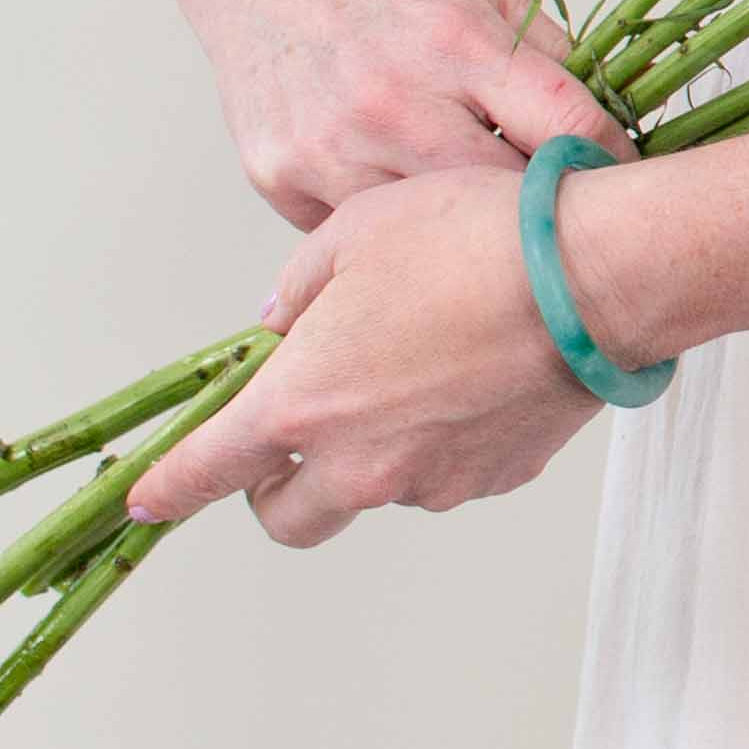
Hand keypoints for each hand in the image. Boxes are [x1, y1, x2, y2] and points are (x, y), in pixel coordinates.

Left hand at [125, 166, 623, 545]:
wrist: (601, 273)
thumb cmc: (478, 238)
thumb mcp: (359, 231)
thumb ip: (301, 286)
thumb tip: (289, 321)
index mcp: (303, 401)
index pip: (206, 470)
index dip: (167, 488)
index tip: (146, 500)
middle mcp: (362, 461)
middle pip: (287, 517)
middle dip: (275, 487)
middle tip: (294, 438)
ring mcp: (436, 478)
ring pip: (376, 491)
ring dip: (373, 455)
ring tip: (422, 372)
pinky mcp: (501, 476)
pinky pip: (450, 473)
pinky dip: (446, 443)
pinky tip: (479, 377)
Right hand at [173, 0, 626, 225]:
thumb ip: (551, 56)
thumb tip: (618, 126)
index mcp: (458, 42)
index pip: (566, 126)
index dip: (607, 159)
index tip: (620, 175)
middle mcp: (392, 99)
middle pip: (501, 195)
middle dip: (539, 205)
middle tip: (557, 209)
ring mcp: (331, 146)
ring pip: (429, 229)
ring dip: (462, 227)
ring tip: (481, 214)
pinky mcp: (280, 178)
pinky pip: (360, 235)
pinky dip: (390, 228)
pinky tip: (403, 204)